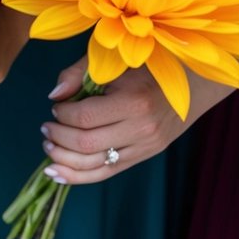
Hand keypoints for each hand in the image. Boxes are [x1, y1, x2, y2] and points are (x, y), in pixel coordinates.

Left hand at [42, 58, 234, 183]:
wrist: (192, 86)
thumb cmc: (146, 67)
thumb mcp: (112, 61)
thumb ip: (78, 73)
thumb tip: (53, 96)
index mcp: (134, 101)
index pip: (85, 117)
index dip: (62, 114)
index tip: (56, 107)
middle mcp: (141, 129)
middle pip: (86, 143)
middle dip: (58, 137)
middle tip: (46, 128)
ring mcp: (143, 148)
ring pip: (94, 164)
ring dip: (63, 159)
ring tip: (48, 147)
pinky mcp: (142, 158)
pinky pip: (105, 173)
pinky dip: (77, 177)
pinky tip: (55, 173)